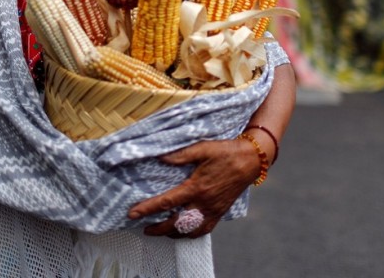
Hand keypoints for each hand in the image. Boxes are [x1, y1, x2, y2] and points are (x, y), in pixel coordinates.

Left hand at [127, 138, 259, 238]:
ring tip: (161, 231)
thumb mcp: (203, 148)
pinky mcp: (220, 212)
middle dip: (158, 229)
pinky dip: (191, 234)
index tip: (133, 214)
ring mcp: (213, 210)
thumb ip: (181, 155)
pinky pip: (204, 230)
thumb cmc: (225, 152)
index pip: (167, 202)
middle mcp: (204, 203)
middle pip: (176, 223)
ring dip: (173, 234)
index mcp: (197, 187)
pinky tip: (183, 231)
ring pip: (189, 231)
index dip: (148, 209)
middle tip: (144, 229)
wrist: (250, 160)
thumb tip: (160, 158)